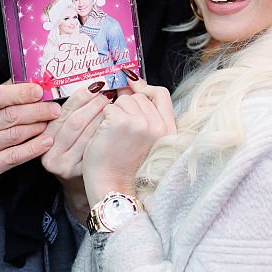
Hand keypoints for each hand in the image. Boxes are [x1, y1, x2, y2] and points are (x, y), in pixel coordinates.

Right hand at [0, 81, 59, 204]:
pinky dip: (34, 149)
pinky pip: (14, 157)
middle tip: (54, 108)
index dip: (20, 93)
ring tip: (51, 122)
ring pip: (14, 136)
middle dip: (37, 111)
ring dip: (37, 127)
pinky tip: (47, 141)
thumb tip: (29, 79)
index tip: (39, 91)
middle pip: (9, 116)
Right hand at [41, 82, 109, 220]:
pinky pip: (97, 146)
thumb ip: (72, 113)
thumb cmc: (78, 150)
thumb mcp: (66, 133)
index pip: (63, 112)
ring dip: (103, 116)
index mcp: (44, 138)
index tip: (96, 85)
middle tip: (109, 94)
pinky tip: (116, 124)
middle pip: (75, 121)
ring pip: (88, 133)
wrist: (88, 182)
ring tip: (115, 106)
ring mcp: (64, 165)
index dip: (81, 96)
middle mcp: (50, 153)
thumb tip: (92, 86)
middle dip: (94, 104)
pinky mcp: (79, 173)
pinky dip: (108, 132)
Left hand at [82, 76, 175, 205]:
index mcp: (168, 129)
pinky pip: (108, 107)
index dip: (145, 88)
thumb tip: (133, 84)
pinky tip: (105, 135)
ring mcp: (140, 122)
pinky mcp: (120, 122)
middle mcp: (157, 124)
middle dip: (126, 106)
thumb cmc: (126, 166)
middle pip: (139, 96)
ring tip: (114, 135)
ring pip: (122, 100)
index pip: (161, 94)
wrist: (113, 186)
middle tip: (121, 129)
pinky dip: (103, 119)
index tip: (133, 88)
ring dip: (114, 112)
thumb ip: (148, 115)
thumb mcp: (148, 140)